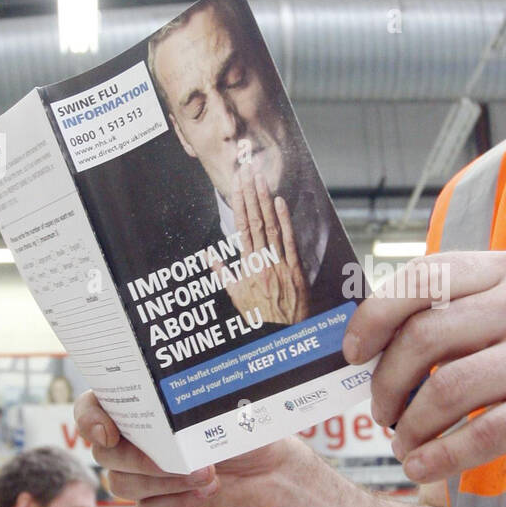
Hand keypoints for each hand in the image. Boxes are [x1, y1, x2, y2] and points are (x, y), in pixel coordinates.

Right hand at [74, 389, 302, 506]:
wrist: (269, 468)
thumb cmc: (240, 430)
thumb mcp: (215, 407)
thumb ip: (184, 406)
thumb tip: (172, 409)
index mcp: (138, 410)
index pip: (91, 409)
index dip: (89, 420)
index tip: (108, 432)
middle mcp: (131, 445)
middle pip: (105, 455)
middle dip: (140, 458)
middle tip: (178, 457)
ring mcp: (142, 479)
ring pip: (123, 485)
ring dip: (166, 481)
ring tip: (208, 473)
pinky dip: (178, 502)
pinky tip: (206, 492)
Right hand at [230, 164, 309, 325]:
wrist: (282, 336)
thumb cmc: (260, 318)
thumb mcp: (236, 298)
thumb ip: (223, 275)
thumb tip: (210, 257)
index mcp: (246, 267)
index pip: (241, 228)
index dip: (239, 203)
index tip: (237, 184)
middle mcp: (262, 262)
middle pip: (255, 221)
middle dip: (251, 194)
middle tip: (248, 170)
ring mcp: (279, 265)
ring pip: (271, 227)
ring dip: (265, 200)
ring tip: (261, 178)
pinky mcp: (296, 271)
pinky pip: (290, 242)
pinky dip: (285, 221)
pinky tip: (280, 202)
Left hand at [341, 250, 505, 496]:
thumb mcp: (504, 325)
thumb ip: (448, 319)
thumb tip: (361, 340)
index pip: (425, 277)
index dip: (375, 316)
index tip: (352, 353)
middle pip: (426, 335)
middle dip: (388, 382)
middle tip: (381, 413)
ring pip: (448, 387)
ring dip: (410, 425)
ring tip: (402, 444)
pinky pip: (482, 433)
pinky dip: (440, 455)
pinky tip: (423, 466)